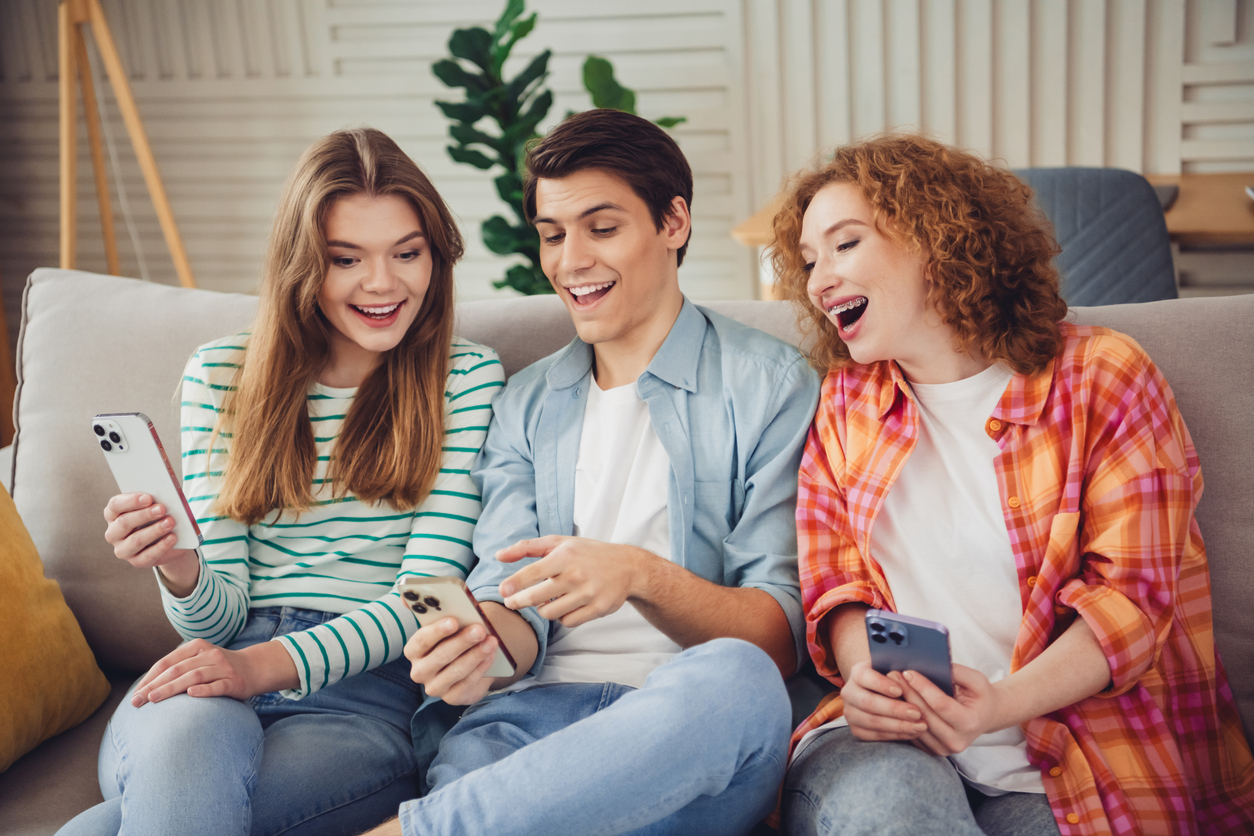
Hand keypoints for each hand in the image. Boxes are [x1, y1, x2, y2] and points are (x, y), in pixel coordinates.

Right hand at [104, 493, 198, 591]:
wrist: (168, 539)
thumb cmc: (157, 516)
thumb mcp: (154, 506)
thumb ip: (155, 500)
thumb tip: (165, 497)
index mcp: (113, 514)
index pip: (115, 505)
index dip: (131, 501)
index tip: (148, 497)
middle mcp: (113, 533)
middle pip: (124, 523)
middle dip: (144, 515)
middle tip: (162, 509)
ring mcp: (123, 549)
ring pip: (136, 540)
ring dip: (154, 530)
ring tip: (170, 522)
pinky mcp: (136, 561)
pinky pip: (148, 555)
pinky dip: (161, 546)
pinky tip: (172, 537)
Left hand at [131, 639, 296, 705]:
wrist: (254, 668)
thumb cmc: (219, 668)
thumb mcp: (200, 661)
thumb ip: (179, 668)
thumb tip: (146, 687)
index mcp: (197, 647)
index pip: (167, 662)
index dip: (149, 678)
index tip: (135, 694)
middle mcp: (210, 654)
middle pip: (177, 670)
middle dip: (154, 686)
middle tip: (137, 701)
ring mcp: (223, 668)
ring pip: (193, 677)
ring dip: (171, 688)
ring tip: (154, 699)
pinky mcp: (234, 682)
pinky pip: (217, 686)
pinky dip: (204, 690)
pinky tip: (191, 694)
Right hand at [403, 617, 499, 705]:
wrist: (468, 662)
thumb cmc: (454, 637)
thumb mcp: (446, 624)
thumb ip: (431, 610)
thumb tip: (407, 597)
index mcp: (414, 649)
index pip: (421, 640)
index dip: (437, 631)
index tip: (454, 620)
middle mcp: (420, 670)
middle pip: (440, 656)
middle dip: (462, 642)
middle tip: (480, 629)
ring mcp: (435, 686)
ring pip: (456, 671)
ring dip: (476, 654)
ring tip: (491, 641)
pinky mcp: (452, 698)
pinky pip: (467, 683)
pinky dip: (481, 668)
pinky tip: (491, 655)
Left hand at [497, 536, 646, 627]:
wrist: (628, 567)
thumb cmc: (587, 553)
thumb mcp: (559, 543)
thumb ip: (527, 547)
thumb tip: (498, 555)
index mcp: (565, 556)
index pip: (533, 571)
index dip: (515, 583)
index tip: (501, 590)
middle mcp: (576, 575)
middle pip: (537, 597)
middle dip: (519, 602)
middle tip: (511, 602)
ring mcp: (588, 594)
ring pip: (550, 613)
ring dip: (543, 609)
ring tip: (545, 600)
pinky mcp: (597, 609)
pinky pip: (567, 621)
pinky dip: (562, 616)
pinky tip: (565, 606)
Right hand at [839, 660, 928, 740]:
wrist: (884, 694)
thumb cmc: (895, 680)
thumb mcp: (896, 671)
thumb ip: (901, 675)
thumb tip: (910, 677)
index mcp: (857, 672)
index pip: (865, 677)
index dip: (881, 684)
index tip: (900, 690)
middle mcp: (849, 692)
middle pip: (868, 702)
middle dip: (895, 709)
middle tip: (917, 713)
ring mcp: (850, 713)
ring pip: (872, 722)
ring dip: (898, 726)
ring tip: (920, 726)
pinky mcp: (856, 730)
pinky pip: (875, 736)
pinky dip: (895, 735)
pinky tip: (912, 733)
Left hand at [892, 664, 1003, 755]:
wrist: (985, 718)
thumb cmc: (980, 696)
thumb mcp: (977, 680)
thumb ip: (957, 672)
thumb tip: (932, 664)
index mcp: (970, 723)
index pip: (940, 704)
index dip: (923, 687)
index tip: (908, 672)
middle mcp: (956, 741)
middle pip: (924, 715)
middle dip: (907, 692)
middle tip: (892, 674)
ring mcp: (943, 749)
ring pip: (914, 725)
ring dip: (900, 704)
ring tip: (891, 685)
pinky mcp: (932, 750)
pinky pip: (912, 733)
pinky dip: (902, 717)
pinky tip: (895, 700)